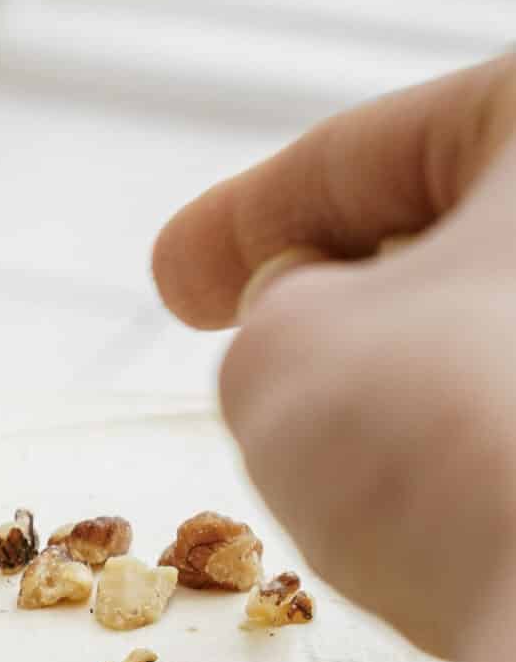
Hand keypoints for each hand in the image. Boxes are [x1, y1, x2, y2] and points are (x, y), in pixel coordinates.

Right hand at [153, 55, 515, 661]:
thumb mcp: (283, 351)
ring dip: (427, 372)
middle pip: (476, 227)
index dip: (252, 217)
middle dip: (358, 284)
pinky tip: (440, 512)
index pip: (383, 148)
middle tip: (254, 339)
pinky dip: (502, 447)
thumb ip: (274, 305)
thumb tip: (313, 310)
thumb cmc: (455, 448)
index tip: (178, 278)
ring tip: (333, 445)